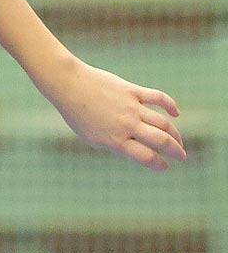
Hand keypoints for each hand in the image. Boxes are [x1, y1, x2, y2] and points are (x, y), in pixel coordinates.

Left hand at [42, 59, 183, 169]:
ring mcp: (132, 108)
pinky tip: (175, 113)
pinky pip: (158, 98)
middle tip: (182, 156)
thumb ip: (112, 144)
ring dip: (175, 133)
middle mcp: (126, 125)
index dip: (159, 164)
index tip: (165, 166)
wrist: (69, 86)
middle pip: (160, 140)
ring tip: (179, 141)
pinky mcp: (133, 91)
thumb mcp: (91, 137)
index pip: (145, 157)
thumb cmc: (77, 114)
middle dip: (175, 150)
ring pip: (163, 122)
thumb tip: (131, 148)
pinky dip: (170, 105)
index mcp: (115, 140)